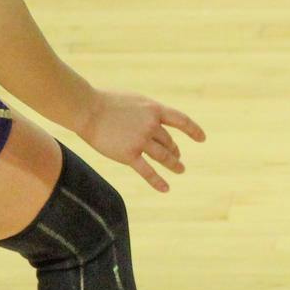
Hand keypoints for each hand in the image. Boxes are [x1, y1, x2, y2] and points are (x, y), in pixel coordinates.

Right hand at [78, 90, 204, 191]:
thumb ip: (148, 112)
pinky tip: (166, 188)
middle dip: (174, 150)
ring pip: (163, 156)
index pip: (182, 121)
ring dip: (174, 164)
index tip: (202, 139)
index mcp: (154, 110)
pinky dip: (157, 181)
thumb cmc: (107, 102)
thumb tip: (158, 120)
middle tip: (177, 156)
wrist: (87, 109)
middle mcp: (151, 126)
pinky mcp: (128, 155)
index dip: (194, 130)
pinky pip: (147, 171)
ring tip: (180, 169)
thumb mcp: (135, 101)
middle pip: (169, 142)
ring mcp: (140, 141)